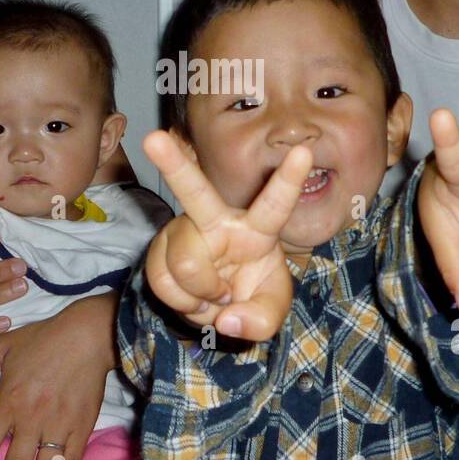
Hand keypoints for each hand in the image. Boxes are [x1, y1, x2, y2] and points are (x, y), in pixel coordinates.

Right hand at [141, 129, 312, 342]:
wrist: (217, 307)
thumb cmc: (251, 293)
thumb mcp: (268, 311)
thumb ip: (260, 320)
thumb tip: (226, 319)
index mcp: (256, 230)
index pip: (275, 205)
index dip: (289, 179)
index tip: (305, 150)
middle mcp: (216, 222)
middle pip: (194, 192)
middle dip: (173, 164)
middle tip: (153, 139)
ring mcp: (183, 232)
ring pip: (185, 263)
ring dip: (200, 295)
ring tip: (213, 298)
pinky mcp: (159, 250)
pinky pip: (162, 280)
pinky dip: (180, 301)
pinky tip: (193, 298)